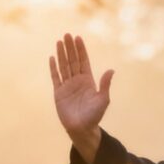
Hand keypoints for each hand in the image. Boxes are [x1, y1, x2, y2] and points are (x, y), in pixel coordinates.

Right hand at [49, 33, 113, 157]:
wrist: (82, 129)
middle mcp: (77, 81)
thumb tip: (111, 70)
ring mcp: (67, 86)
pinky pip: (55, 77)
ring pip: (63, 66)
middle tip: (67, 34)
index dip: (81, 50)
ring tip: (59, 41)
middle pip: (72, 60)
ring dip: (61, 54)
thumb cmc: (94, 116)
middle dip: (70, 48)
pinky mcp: (58, 93)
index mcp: (88, 81)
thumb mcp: (103, 100)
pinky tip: (52, 57)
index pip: (83, 61)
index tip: (78, 38)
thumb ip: (105, 85)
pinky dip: (53, 68)